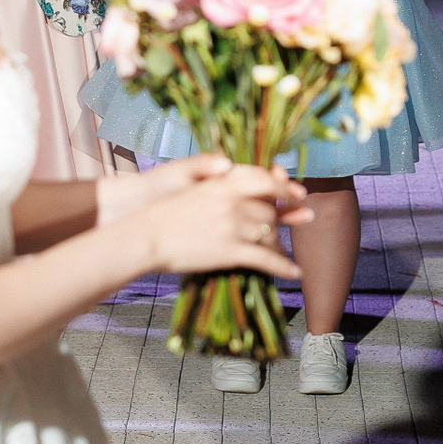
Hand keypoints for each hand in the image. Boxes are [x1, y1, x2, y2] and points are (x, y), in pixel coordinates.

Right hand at [140, 160, 308, 276]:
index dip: (284, 187)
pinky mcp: (231, 251)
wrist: (146, 235)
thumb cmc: (164, 211)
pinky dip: (284, 266)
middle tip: (282, 228)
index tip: (296, 194)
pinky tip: (295, 272)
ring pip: (270, 234)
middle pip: (270, 210)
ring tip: (278, 251)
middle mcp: (233, 201)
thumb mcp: (191, 184)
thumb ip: (217, 178)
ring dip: (277, 243)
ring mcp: (234, 226)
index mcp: (223, 182)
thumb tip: (233, 171)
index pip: (264, 180)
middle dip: (279, 220)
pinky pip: (267, 259)